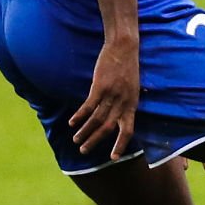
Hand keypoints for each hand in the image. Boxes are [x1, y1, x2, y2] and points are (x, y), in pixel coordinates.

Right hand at [69, 39, 139, 160]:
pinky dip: (80, 116)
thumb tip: (119, 113)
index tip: (113, 157)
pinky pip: (89, 106)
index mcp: (132, 104)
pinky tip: (72, 123)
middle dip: (95, 141)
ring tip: (75, 140)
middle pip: (109, 128)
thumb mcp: (132, 87)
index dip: (120, 144)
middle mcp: (123, 102)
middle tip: (83, 151)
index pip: (128, 130)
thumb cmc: (127, 66)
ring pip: (97, 119)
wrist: (124, 47)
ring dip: (85, 131)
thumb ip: (126, 101)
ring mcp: (112, 94)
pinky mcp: (101, 86)